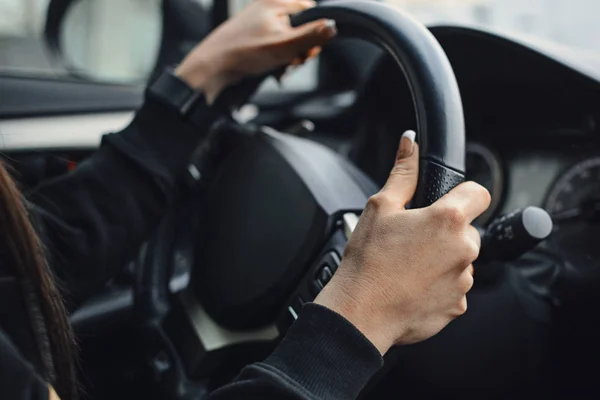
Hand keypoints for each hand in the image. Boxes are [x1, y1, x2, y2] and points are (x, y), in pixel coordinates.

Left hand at [175, 0, 336, 101]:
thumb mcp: (284, 45)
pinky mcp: (253, 36)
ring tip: (279, 68)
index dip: (314, 33)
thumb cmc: (244, 53)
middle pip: (299, 28)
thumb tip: (333, 26)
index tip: (308, 49)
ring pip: (287, 40)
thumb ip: (311, 35)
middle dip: (300, 48)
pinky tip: (272, 70)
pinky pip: (274, 46)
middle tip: (292, 61)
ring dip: (288, 57)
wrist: (214, 67)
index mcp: (275, 2)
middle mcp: (267, 8)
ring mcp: (259, 22)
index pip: (310, 12)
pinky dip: (276, 60)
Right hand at [315, 131, 490, 354]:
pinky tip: (412, 284)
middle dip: (446, 231)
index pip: (478, 193)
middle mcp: (464, 249)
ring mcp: (463, 280)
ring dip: (443, 258)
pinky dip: (439, 284)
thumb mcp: (380, 207)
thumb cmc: (367, 261)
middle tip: (413, 239)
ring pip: (461, 259)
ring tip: (409, 265)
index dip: (462, 194)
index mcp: (448, 220)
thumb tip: (410, 144)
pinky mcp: (458, 305)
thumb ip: (403, 173)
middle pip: (467, 229)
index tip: (445, 202)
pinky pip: (454, 287)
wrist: (360, 312)